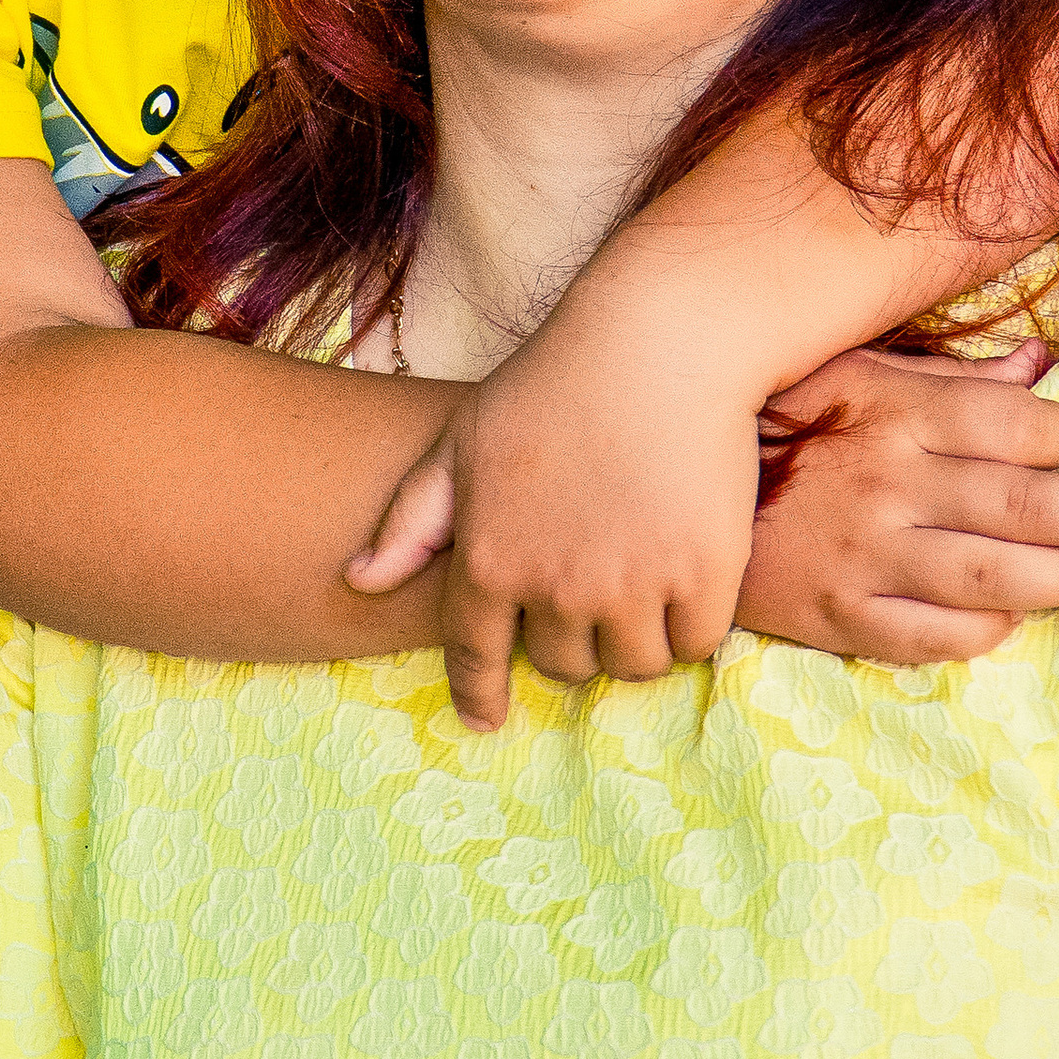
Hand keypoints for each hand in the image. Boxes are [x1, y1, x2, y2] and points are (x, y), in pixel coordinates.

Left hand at [346, 313, 763, 732]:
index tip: (486, 718)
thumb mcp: (462, 441)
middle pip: (564, 665)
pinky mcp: (701, 577)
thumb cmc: (554, 382)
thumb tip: (357, 581)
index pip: (474, 653)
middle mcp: (552, 586)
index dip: (479, 691)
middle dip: (575, 642)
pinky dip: (692, 625)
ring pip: (632, 664)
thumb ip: (411, 519)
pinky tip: (691, 584)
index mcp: (486, 557)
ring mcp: (628, 585)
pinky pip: (693, 643)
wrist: (659, 340)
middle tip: (596, 598)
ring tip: (646, 592)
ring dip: (637, 641)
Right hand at [738, 341, 1058, 666]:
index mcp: (895, 413)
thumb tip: (1039, 364)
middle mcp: (891, 485)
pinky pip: (934, 635)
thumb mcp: (851, 375)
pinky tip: (1015, 618)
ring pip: (998, 577)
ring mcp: (867, 559)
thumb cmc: (770, 426)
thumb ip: (948, 378)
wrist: (661, 501)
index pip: (1017, 425)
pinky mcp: (840, 618)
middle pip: (1030, 505)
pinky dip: (984, 629)